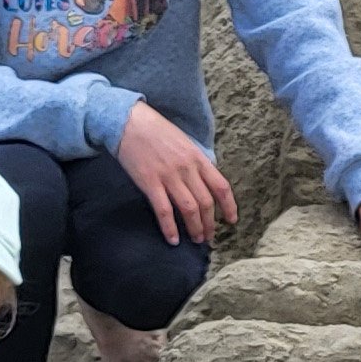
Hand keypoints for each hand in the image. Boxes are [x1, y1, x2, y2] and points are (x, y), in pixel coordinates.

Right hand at [115, 102, 236, 244]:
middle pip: (206, 202)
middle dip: (210, 224)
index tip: (231, 221)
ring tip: (196, 240)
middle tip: (209, 237)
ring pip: (189, 209)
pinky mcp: (150, 182)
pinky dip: (170, 228)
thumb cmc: (157, 131)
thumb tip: (204, 182)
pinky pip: (164, 210)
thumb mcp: (185, 143)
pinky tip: (173, 240)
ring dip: (195, 228)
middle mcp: (187, 169)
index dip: (229, 206)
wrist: (128, 121)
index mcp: (198, 158)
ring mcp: (169, 176)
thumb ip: (196, 162)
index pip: (221, 186)